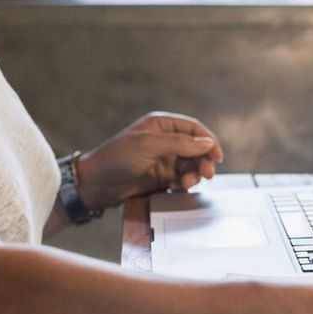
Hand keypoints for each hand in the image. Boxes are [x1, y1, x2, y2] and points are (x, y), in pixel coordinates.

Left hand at [76, 112, 224, 210]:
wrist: (96, 184)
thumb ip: (180, 144)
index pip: (193, 129)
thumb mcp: (150, 145)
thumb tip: (207, 143)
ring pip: (190, 166)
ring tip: (187, 183)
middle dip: (203, 161)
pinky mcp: (160, 178)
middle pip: (195, 149)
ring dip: (194, 174)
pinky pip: (181, 179)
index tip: (217, 156)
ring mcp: (162, 160)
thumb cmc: (117, 158)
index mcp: (161, 125)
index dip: (208, 141)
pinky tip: (180, 188)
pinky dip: (185, 184)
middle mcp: (164, 141)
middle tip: (206, 174)